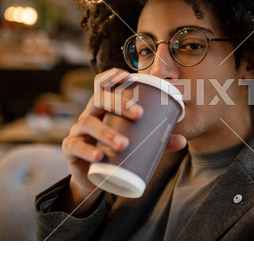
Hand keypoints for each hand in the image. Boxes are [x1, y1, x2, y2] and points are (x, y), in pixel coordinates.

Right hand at [60, 68, 186, 209]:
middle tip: (139, 114)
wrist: (95, 177)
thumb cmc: (117, 152)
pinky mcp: (70, 149)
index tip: (127, 75)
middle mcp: (90, 114)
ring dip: (106, 132)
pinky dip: (87, 150)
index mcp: (105, 107)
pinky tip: (99, 156)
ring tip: (123, 144)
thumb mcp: (138, 144)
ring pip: (88, 123)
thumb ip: (158, 141)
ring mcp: (78, 130)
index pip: (104, 84)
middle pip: (99, 99)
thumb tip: (183, 140)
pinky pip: (75, 146)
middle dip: (118, 103)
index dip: (111, 75)